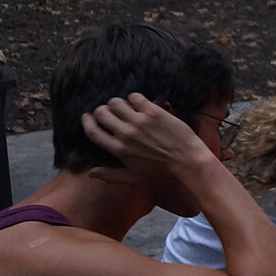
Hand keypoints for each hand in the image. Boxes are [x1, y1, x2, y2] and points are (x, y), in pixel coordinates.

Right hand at [81, 93, 218, 179]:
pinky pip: (135, 97)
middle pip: (101, 113)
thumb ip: (110, 175)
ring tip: (125, 107)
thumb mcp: (133, 177)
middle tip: (109, 111)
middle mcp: (125, 134)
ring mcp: (139, 122)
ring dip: (118, 103)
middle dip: (102, 110)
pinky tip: (140, 104)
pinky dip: (135, 98)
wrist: (188, 163)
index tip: (87, 116)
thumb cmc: (161, 172)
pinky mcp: (154, 112)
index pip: (92, 131)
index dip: (87, 121)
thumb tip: (90, 173)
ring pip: (116, 102)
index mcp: (118, 150)